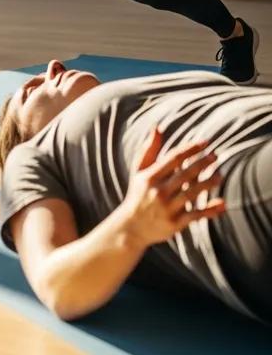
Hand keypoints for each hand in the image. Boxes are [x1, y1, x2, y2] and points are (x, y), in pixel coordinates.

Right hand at [118, 128, 225, 247]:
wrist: (132, 226)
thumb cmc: (138, 194)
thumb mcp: (139, 171)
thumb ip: (149, 150)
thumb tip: (158, 128)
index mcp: (149, 177)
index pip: (173, 158)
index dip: (190, 149)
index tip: (205, 142)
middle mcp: (158, 191)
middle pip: (184, 174)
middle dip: (201, 164)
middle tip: (215, 156)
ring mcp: (166, 208)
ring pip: (192, 193)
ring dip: (207, 183)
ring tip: (219, 176)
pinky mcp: (174, 223)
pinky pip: (195, 215)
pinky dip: (209, 210)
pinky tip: (222, 203)